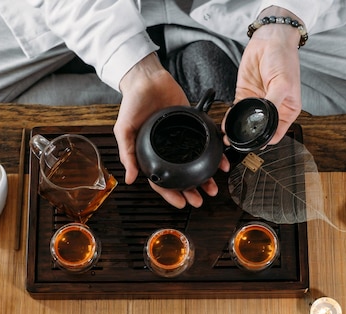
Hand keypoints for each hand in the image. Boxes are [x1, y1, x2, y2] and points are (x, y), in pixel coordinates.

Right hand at [114, 53, 228, 207]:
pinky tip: (221, 162)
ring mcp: (181, 138)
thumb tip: (129, 179)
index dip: (170, 194)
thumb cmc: (132, 103)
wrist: (147, 78)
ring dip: (205, 177)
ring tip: (213, 187)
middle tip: (200, 201)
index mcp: (149, 153)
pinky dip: (214, 153)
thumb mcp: (124, 129)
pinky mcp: (193, 125)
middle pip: (181, 176)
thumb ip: (127, 153)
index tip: (181, 204)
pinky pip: (205, 143)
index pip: (161, 180)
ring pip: (195, 163)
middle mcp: (167, 149)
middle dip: (191, 190)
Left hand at [223, 9, 302, 145]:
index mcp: (288, 110)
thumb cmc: (283, 59)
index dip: (266, 141)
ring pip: (246, 123)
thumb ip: (273, 104)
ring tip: (229, 138)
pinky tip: (225, 125)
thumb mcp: (283, 83)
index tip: (255, 144)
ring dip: (237, 131)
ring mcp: (257, 103)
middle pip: (260, 130)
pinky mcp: (244, 96)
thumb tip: (265, 122)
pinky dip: (230, 119)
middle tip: (238, 144)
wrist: (269, 40)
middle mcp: (273, 109)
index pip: (277, 133)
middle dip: (248, 138)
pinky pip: (236, 112)